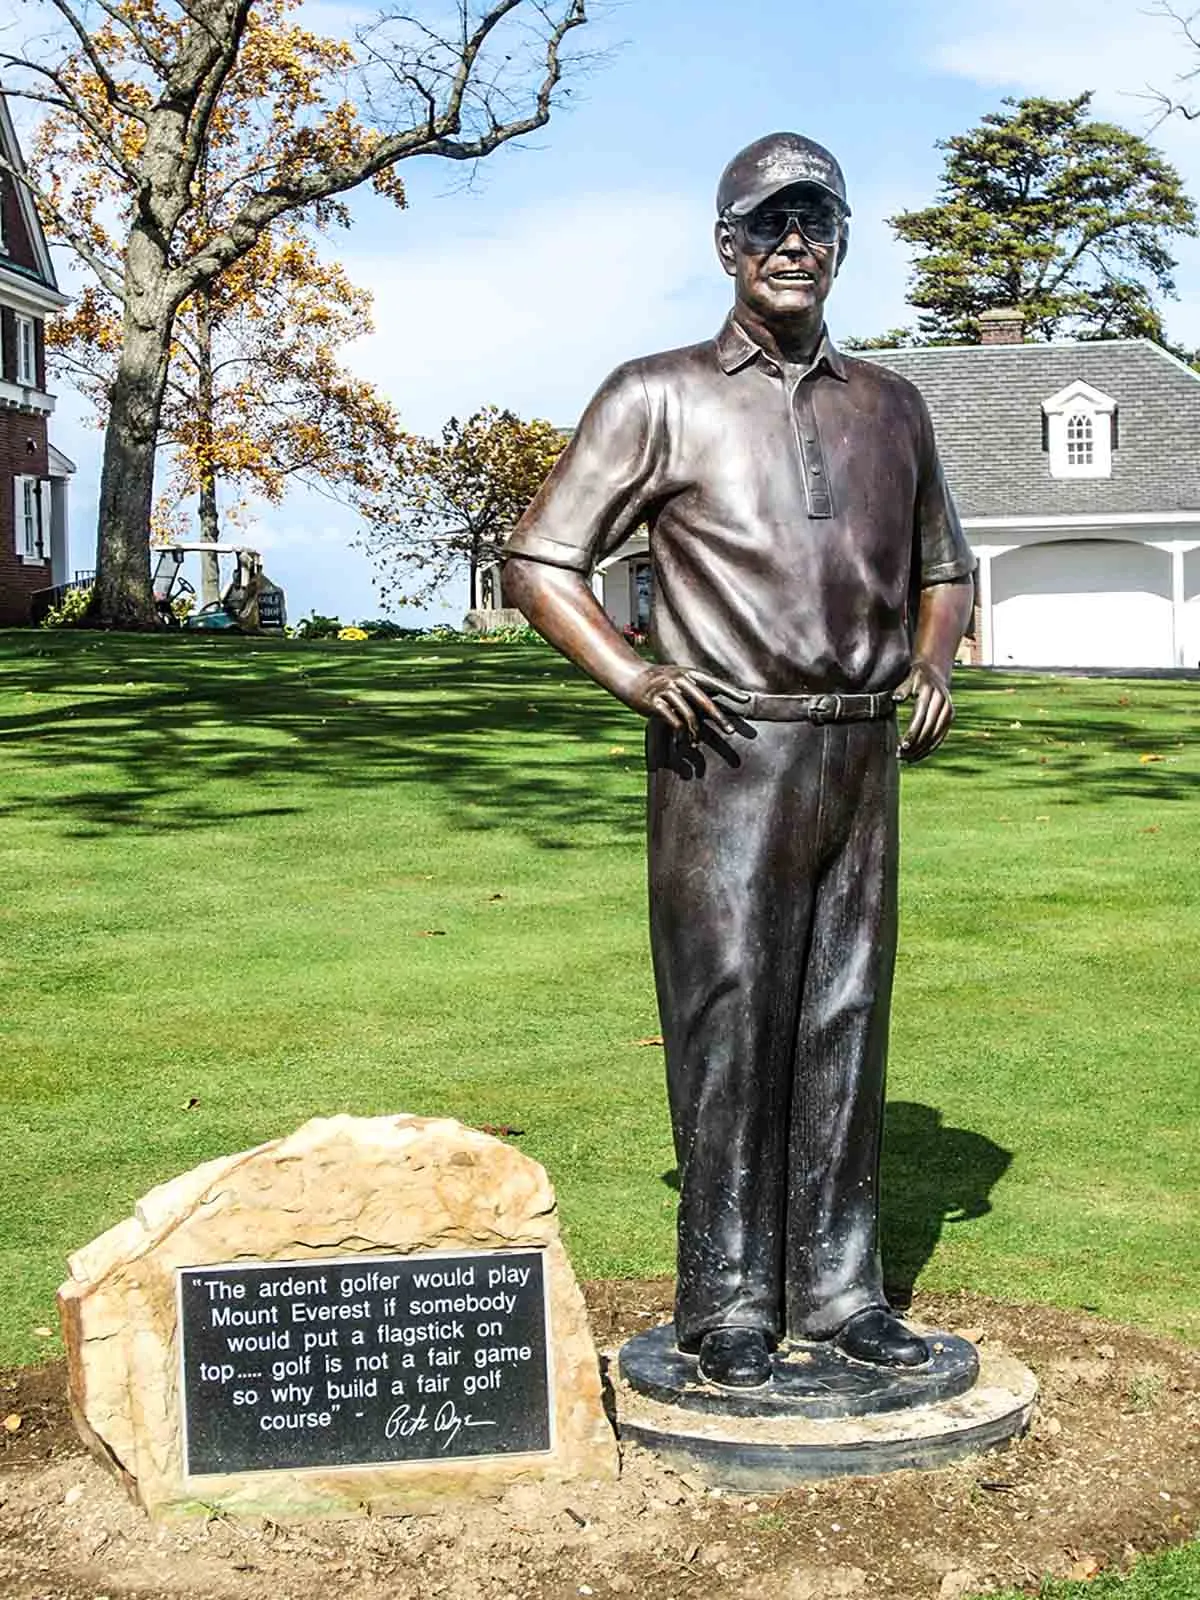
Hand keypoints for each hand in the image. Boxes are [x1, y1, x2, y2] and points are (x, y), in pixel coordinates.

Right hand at [626, 665, 748, 740]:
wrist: (630, 677)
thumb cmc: (659, 680)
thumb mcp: (678, 676)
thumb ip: (695, 685)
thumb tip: (719, 694)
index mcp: (688, 673)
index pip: (714, 682)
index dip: (730, 691)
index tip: (746, 700)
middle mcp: (679, 680)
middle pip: (705, 701)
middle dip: (720, 718)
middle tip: (731, 731)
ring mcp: (666, 691)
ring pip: (688, 715)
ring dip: (695, 732)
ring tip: (697, 742)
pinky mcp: (654, 703)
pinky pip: (672, 721)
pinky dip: (679, 731)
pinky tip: (681, 739)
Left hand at [894, 659, 953, 762]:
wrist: (935, 671)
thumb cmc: (916, 676)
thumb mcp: (909, 678)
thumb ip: (902, 688)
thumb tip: (896, 698)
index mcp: (930, 693)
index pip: (921, 717)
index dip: (912, 732)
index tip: (902, 745)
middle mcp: (942, 703)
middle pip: (929, 728)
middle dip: (915, 744)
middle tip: (901, 755)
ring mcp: (948, 711)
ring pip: (936, 735)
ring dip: (922, 749)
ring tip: (907, 759)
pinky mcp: (950, 717)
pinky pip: (940, 736)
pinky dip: (930, 747)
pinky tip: (918, 756)